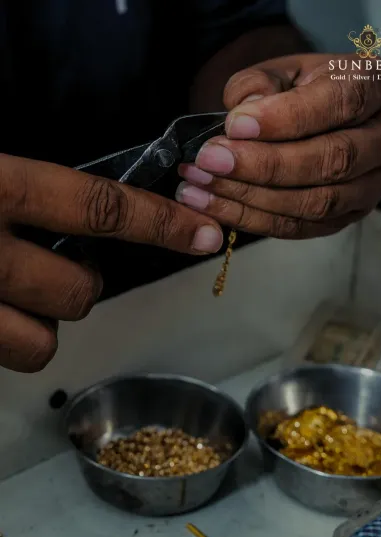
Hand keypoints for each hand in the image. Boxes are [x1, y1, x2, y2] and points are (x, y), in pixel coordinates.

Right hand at [0, 155, 221, 372]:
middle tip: (56, 262)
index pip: (101, 208)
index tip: (203, 232)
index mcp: (2, 187)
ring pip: (51, 335)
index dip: (161, 223)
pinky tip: (6, 313)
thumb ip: (31, 180)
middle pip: (83, 288)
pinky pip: (23, 355)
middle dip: (84, 282)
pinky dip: (22, 338)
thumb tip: (84, 199)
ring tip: (22, 291)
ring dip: (51, 314)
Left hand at [177, 53, 380, 237]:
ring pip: (315, 203)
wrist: (320, 116)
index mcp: (376, 87)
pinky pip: (299, 228)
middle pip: (331, 161)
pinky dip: (253, 220)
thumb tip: (242, 118)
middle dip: (263, 166)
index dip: (285, 119)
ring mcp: (370, 186)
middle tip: (210, 161)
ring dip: (252, 198)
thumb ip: (260, 84)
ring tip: (201, 186)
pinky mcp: (346, 217)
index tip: (234, 126)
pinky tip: (216, 206)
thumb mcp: (282, 70)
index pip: (338, 104)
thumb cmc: (303, 89)